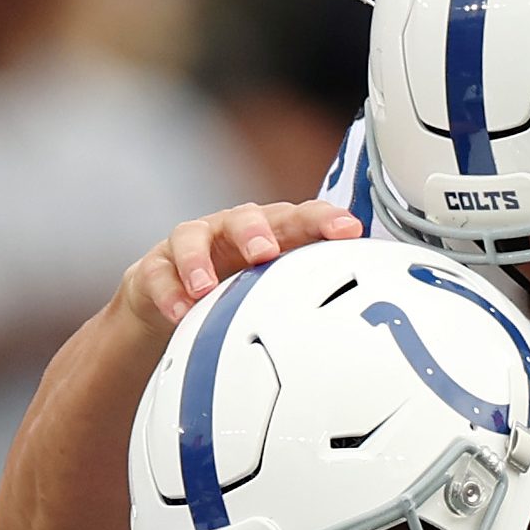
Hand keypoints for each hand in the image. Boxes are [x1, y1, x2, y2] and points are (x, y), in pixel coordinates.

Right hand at [117, 201, 365, 333]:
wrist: (172, 306)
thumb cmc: (239, 292)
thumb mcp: (278, 292)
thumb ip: (315, 295)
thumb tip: (374, 312)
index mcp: (271, 234)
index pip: (300, 220)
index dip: (324, 220)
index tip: (349, 230)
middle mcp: (232, 232)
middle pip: (247, 217)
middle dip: (257, 230)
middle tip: (265, 251)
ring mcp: (193, 246)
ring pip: (193, 237)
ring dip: (198, 260)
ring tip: (205, 288)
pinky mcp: (155, 268)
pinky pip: (158, 275)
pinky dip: (168, 292)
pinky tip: (180, 311)